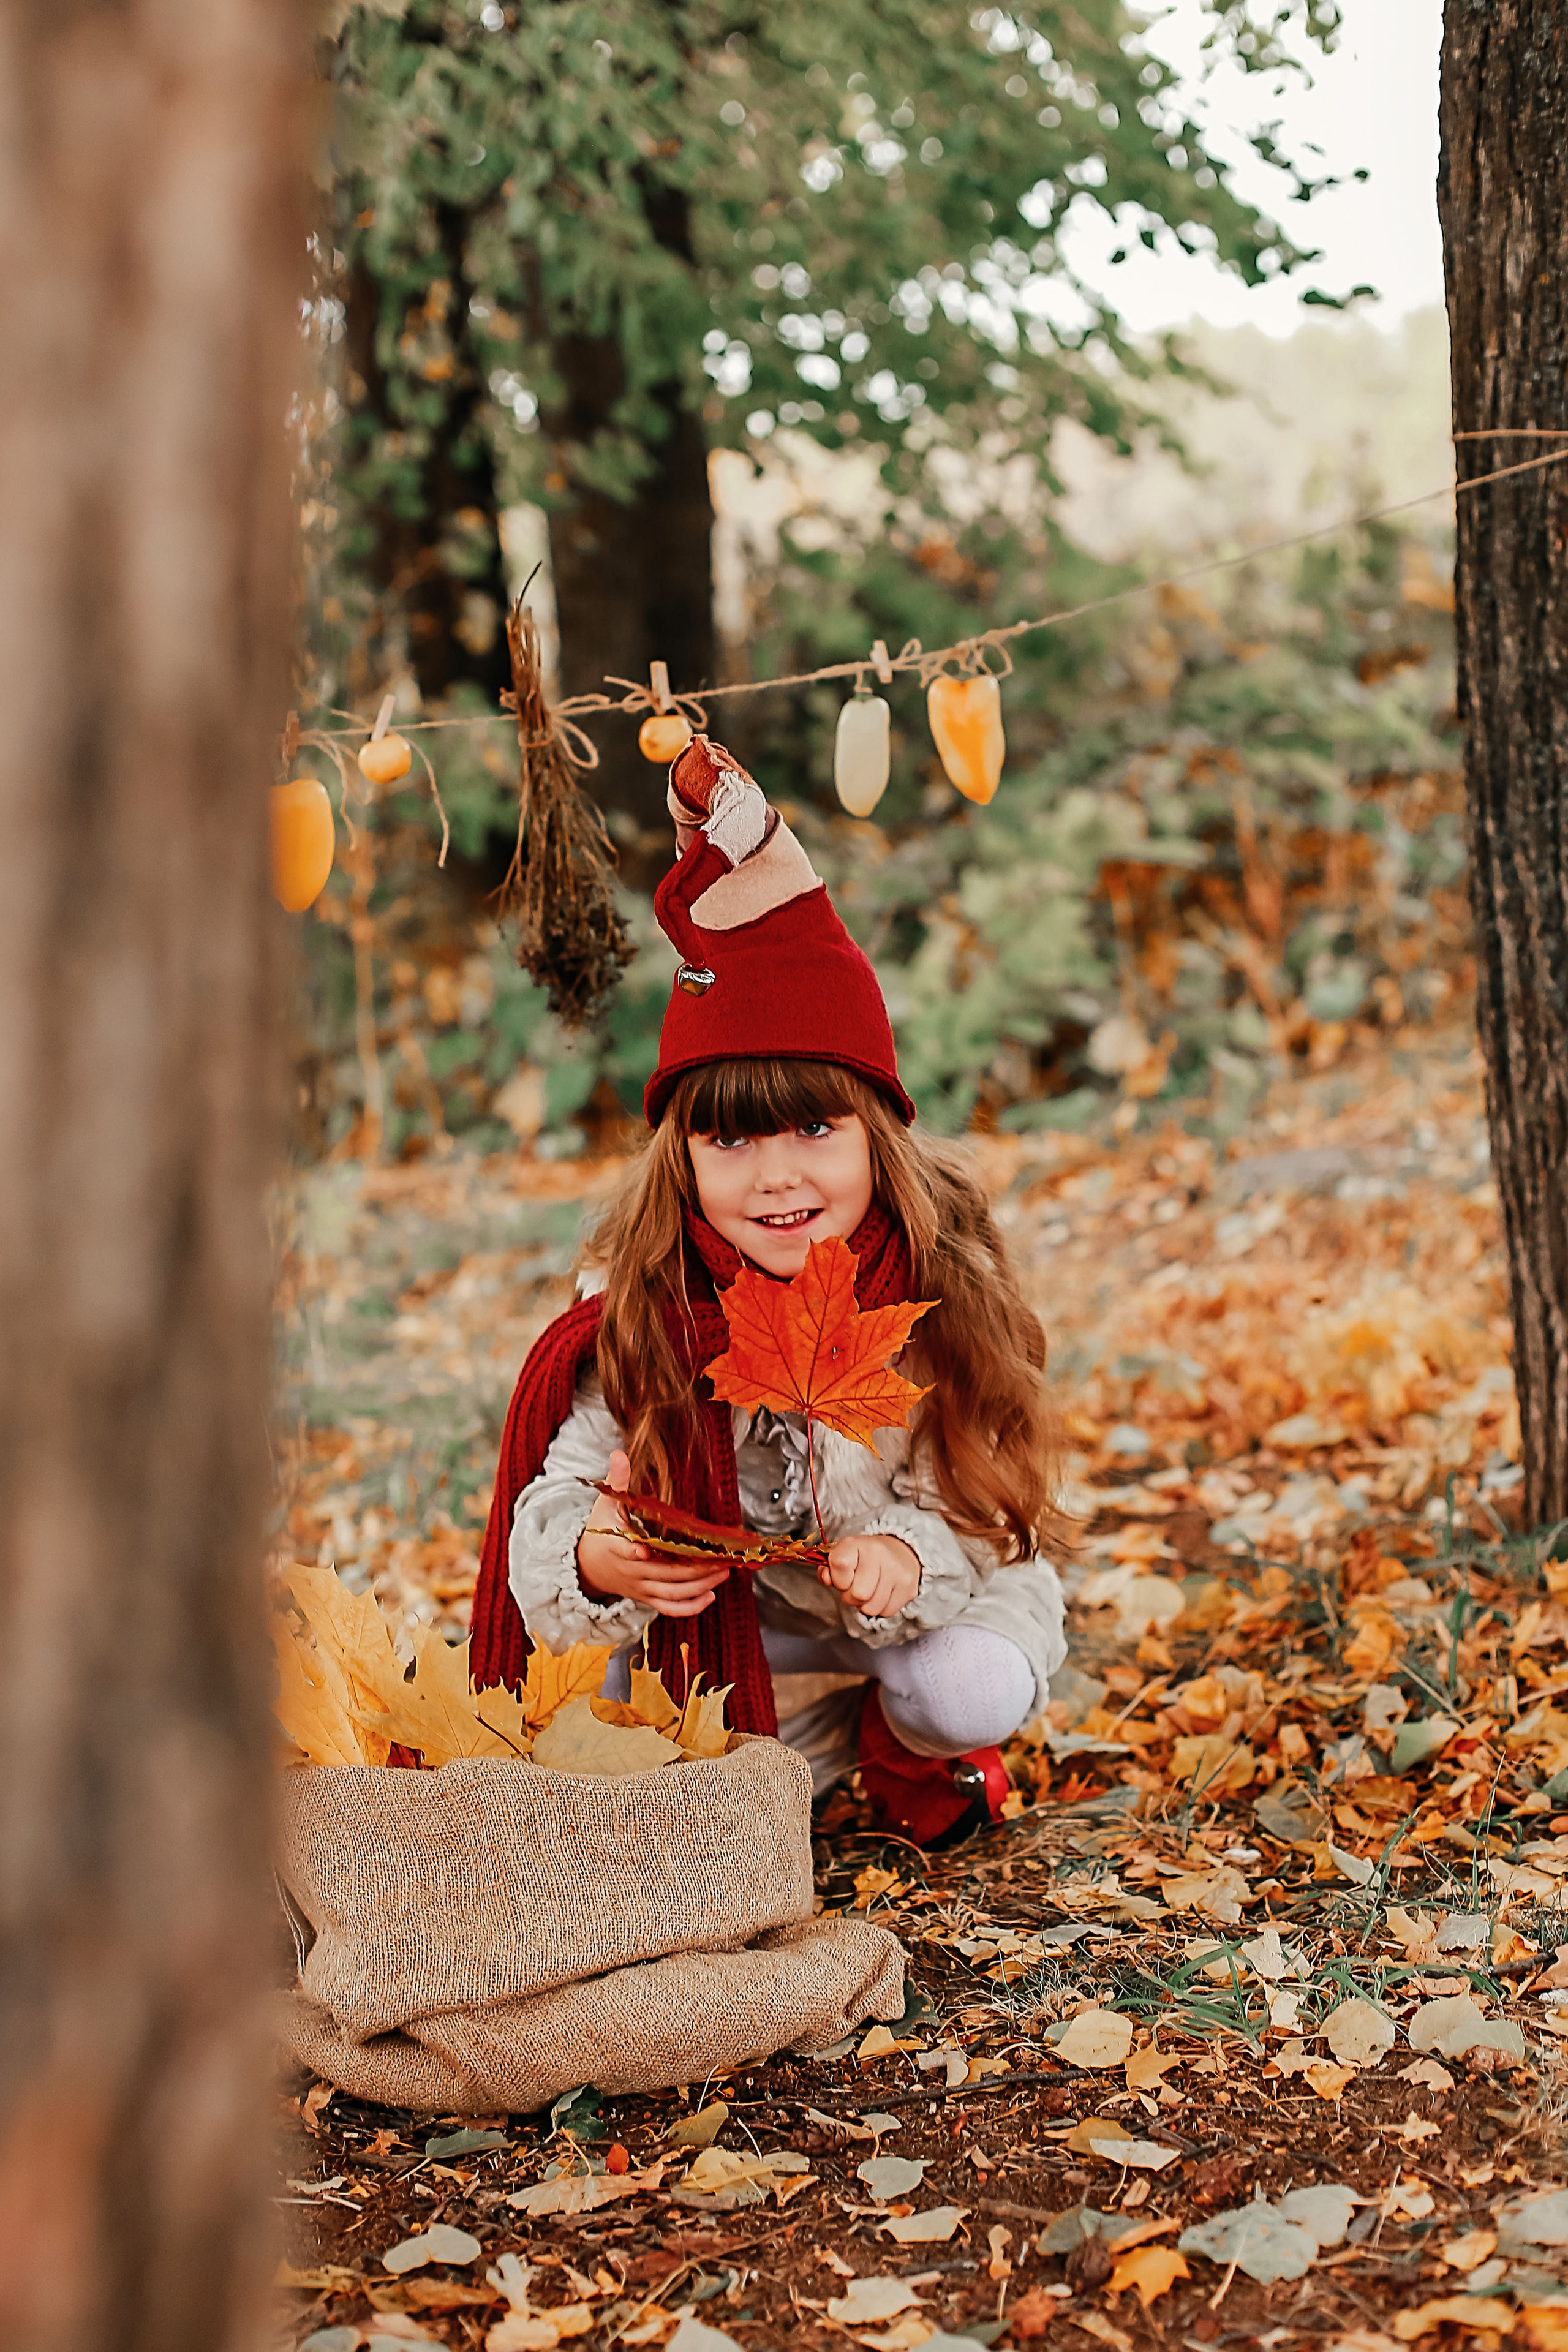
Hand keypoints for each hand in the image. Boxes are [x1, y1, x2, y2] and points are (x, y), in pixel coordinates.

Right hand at [576, 1449, 730, 1617]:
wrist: (588, 1567)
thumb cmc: (601, 1531)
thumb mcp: (605, 1504)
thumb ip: (617, 1480)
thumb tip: (619, 1453)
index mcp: (617, 1546)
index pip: (624, 1550)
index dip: (632, 1551)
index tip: (643, 1550)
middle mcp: (631, 1571)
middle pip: (663, 1574)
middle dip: (693, 1569)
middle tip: (720, 1560)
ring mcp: (640, 1587)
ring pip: (671, 1593)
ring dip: (699, 1586)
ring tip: (723, 1573)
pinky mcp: (647, 1598)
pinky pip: (669, 1608)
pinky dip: (690, 1607)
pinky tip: (710, 1596)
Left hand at [819, 1532, 920, 1619]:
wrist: (901, 1551)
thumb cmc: (865, 1558)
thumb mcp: (844, 1554)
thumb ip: (829, 1567)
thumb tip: (825, 1577)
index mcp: (858, 1542)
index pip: (839, 1564)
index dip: (837, 1578)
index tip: (843, 1576)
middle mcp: (879, 1554)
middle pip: (857, 1594)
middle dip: (851, 1596)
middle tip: (856, 1586)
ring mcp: (897, 1571)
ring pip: (871, 1608)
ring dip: (866, 1605)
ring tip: (870, 1590)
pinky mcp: (909, 1588)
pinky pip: (885, 1612)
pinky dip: (880, 1608)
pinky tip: (882, 1593)